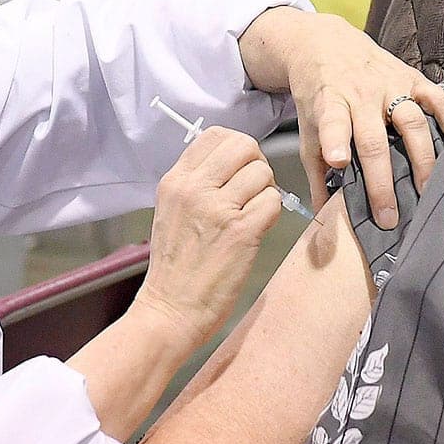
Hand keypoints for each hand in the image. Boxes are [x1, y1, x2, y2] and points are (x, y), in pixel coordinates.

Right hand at [132, 127, 284, 354]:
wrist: (170, 309)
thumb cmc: (175, 267)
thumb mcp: (171, 211)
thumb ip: (196, 183)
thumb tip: (229, 162)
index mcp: (175, 181)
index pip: (215, 135)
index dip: (237, 148)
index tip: (240, 168)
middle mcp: (194, 189)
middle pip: (244, 145)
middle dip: (257, 163)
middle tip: (255, 188)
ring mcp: (218, 209)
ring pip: (262, 173)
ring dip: (267, 191)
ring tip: (254, 213)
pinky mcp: (241, 232)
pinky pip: (274, 202)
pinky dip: (273, 213)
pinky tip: (258, 229)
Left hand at [237, 8, 443, 229]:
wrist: (326, 43)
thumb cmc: (318, 94)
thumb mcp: (307, 127)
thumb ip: (315, 171)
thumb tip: (322, 213)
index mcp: (330, 102)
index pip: (332, 121)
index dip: (334, 140)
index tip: (337, 161)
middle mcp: (361, 94)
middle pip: (375, 139)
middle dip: (382, 179)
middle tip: (389, 215)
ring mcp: (390, 85)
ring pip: (412, 121)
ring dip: (422, 158)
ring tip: (427, 189)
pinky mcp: (412, 77)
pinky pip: (438, 99)